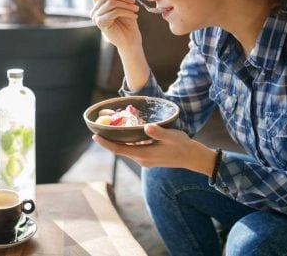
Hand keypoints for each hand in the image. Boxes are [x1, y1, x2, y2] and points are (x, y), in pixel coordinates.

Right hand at [90, 0, 141, 49]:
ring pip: (111, 2)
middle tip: (134, 2)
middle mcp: (95, 10)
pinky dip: (126, 12)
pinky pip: (114, 11)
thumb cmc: (127, 23)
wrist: (130, 40)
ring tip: (135, 10)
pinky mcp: (101, 23)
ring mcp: (96, 17)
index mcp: (99, 4)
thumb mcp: (123, 4)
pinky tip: (134, 16)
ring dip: (126, 5)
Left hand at [92, 124, 216, 175]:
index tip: (94, 136)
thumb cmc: (182, 145)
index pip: (119, 149)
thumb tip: (146, 127)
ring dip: (117, 141)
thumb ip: (158, 132)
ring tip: (108, 129)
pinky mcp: (148, 158)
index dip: (106, 143)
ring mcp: (145, 160)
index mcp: (144, 155)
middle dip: (108, 141)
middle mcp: (141, 159)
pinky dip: (126, 142)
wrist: (192, 157)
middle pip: (120, 150)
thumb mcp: (171, 136)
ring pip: (126, 150)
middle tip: (98, 128)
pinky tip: (125, 133)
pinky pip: (133, 150)